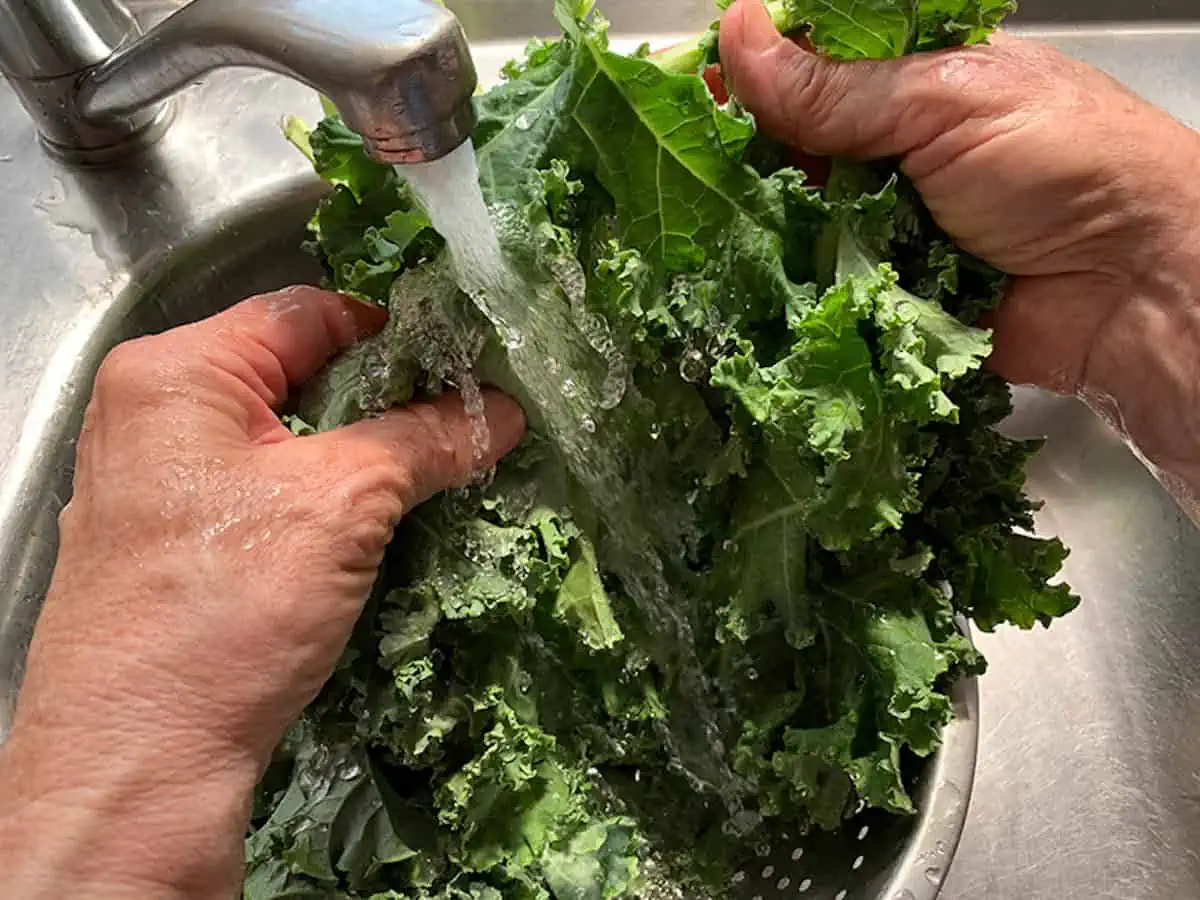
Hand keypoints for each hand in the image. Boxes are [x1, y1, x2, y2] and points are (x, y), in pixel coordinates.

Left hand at [0, 288, 523, 898]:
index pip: (309, 312)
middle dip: (386, 400)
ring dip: (362, 457)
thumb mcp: (345, 502)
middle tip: (465, 423)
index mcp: (179, 370)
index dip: (397, 332)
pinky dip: (323, 501)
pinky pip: (264, 494)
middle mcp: (154, 412)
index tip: (469, 365)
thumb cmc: (232, 602)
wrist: (140, 757)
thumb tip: (504, 410)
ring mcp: (158, 483)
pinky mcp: (174, 544)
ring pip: (284, 441)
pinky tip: (378, 528)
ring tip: (437, 474)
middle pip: (296, 376)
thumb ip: (427, 439)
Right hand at [721, 0, 1199, 477]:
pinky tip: (733, 281)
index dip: (748, 73)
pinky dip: (785, 285)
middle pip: (792, 147)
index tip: (686, 84)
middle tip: (673, 162)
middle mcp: (896, 152)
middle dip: (739, 155)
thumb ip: (834, 87)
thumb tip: (738, 33)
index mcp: (917, 82)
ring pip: (796, 219)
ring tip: (688, 224)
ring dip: (754, 223)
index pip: (811, 66)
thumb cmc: (1065, 166)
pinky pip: (820, 286)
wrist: (1135, 290)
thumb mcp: (944, 100)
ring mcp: (888, 227)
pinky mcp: (887, 297)